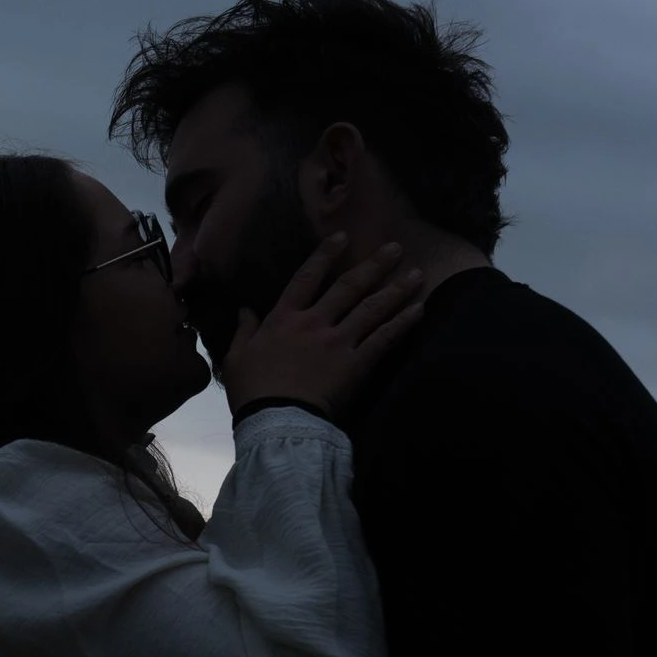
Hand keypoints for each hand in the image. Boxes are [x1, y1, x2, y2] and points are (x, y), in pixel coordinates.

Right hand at [219, 233, 425, 420]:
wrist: (276, 419)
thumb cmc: (252, 390)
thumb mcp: (236, 357)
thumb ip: (243, 330)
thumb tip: (244, 310)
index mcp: (283, 318)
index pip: (306, 278)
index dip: (324, 256)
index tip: (342, 236)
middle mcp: (314, 322)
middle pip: (348, 286)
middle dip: (373, 265)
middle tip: (395, 247)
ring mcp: (338, 342)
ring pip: (372, 308)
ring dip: (396, 289)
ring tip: (416, 273)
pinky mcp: (356, 363)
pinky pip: (384, 338)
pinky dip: (403, 323)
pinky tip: (420, 309)